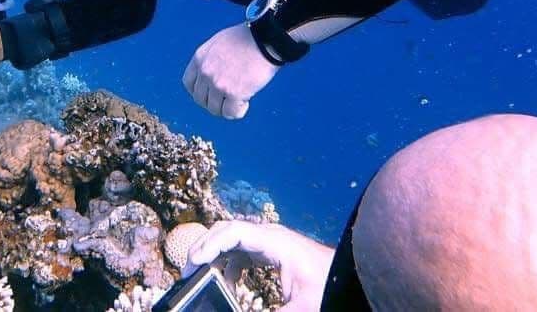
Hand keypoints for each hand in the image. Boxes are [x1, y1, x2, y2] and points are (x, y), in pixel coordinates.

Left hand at [182, 23, 278, 118]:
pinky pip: (230, 113)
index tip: (209, 93)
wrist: (265, 39)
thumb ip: (210, 60)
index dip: (199, 91)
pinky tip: (246, 102)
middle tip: (226, 99)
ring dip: (226, 108)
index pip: (188, 83)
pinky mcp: (234, 93)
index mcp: (200, 58)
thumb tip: (212, 75)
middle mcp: (205, 72)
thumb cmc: (247, 38)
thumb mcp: (218, 43)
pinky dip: (238, 111)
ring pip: (214, 109)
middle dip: (213, 102)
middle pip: (200, 99)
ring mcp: (218, 84)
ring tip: (238, 99)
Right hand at [184, 221, 334, 311]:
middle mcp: (268, 236)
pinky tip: (225, 284)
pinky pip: (240, 252)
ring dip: (214, 256)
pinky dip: (228, 265)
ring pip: (231, 240)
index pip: (234, 232)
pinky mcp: (270, 251)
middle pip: (227, 231)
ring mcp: (268, 242)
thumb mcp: (301, 307)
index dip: (210, 244)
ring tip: (200, 278)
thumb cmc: (328, 286)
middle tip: (188, 272)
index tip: (193, 262)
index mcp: (274, 241)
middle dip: (205, 248)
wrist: (348, 275)